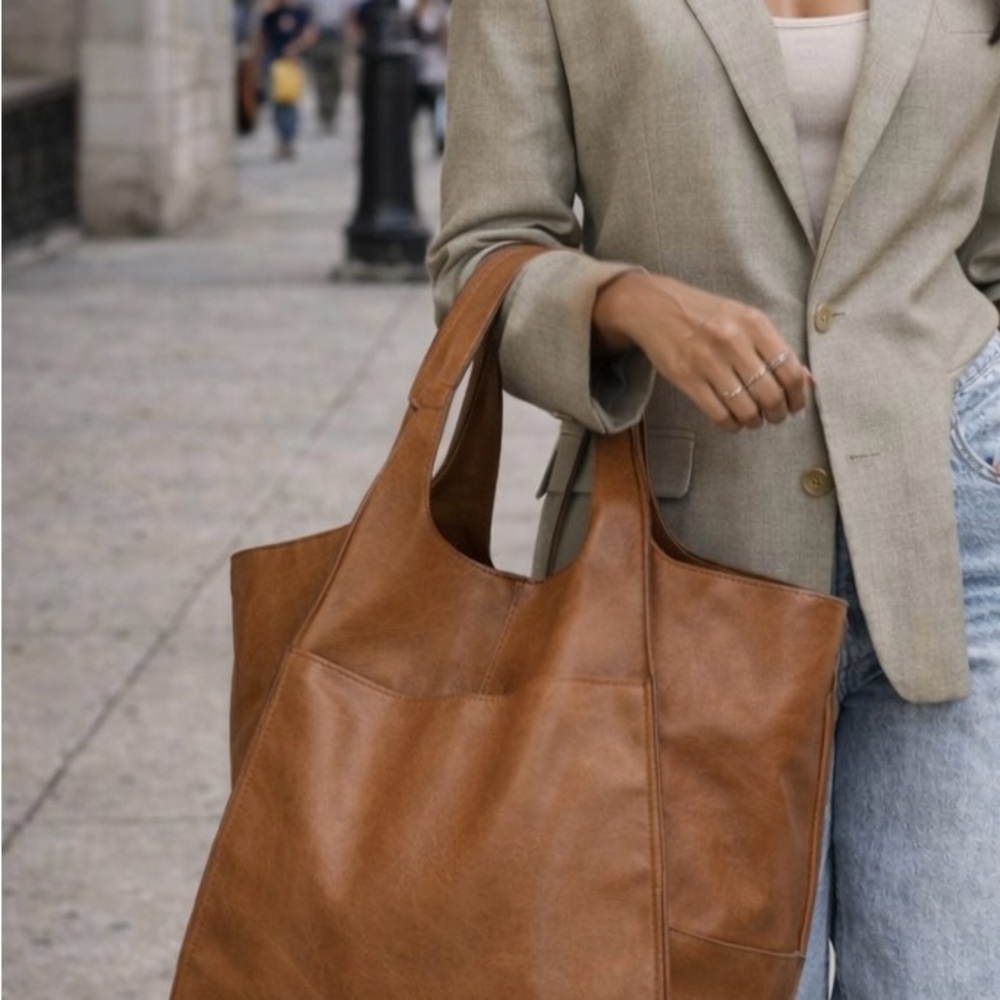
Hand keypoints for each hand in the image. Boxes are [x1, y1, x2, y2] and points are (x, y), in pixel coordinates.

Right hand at [593, 271, 812, 432]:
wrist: (655, 307)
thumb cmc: (705, 314)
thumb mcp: (744, 319)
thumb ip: (775, 347)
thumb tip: (807, 381)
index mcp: (754, 324)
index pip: (790, 370)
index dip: (798, 396)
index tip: (795, 406)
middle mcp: (733, 341)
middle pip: (771, 394)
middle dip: (778, 413)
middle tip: (774, 416)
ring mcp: (708, 361)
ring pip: (746, 409)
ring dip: (755, 421)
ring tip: (753, 419)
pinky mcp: (687, 379)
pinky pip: (719, 414)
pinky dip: (731, 425)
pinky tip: (733, 421)